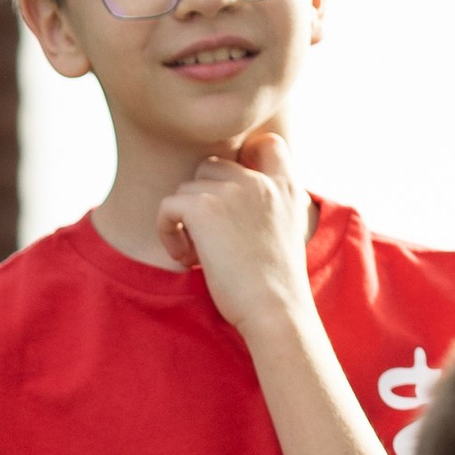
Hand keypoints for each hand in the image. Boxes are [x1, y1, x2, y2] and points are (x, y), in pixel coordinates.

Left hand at [155, 123, 312, 342]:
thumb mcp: (286, 235)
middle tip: (207, 240)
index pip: (266, 144)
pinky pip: (168, 206)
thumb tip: (224, 207)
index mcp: (287, 188)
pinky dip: (167, 231)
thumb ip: (267, 209)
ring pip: (186, 188)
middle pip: (211, 166)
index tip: (231, 195)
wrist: (275, 311)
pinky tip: (185, 258)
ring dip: (184, 221)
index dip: (243, 158)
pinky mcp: (204, 207)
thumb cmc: (276, 288)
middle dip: (202, 201)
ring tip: (197, 255)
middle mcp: (260, 182)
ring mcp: (232, 191)